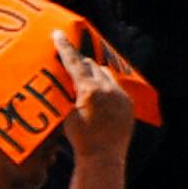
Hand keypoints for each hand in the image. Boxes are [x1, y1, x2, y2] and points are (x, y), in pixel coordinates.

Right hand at [60, 43, 138, 172]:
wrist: (104, 156)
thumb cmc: (79, 138)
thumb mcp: (65, 114)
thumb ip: (65, 93)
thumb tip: (62, 78)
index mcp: (89, 89)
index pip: (74, 62)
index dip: (65, 47)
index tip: (58, 33)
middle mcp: (108, 88)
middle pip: (91, 66)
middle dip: (79, 63)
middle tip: (68, 60)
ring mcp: (121, 95)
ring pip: (105, 75)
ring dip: (93, 74)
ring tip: (82, 79)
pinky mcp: (128, 103)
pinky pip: (115, 87)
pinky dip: (105, 86)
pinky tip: (97, 94)